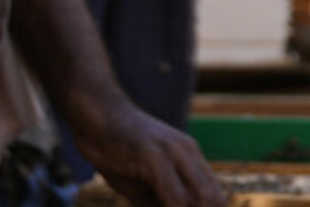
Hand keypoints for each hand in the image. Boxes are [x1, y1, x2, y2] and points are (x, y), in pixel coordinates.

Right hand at [74, 100, 226, 206]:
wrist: (93, 111)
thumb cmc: (115, 149)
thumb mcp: (142, 185)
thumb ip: (162, 203)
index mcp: (190, 156)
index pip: (216, 198)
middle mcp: (188, 152)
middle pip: (215, 201)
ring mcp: (173, 152)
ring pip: (202, 200)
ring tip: (158, 206)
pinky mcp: (154, 155)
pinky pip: (175, 198)